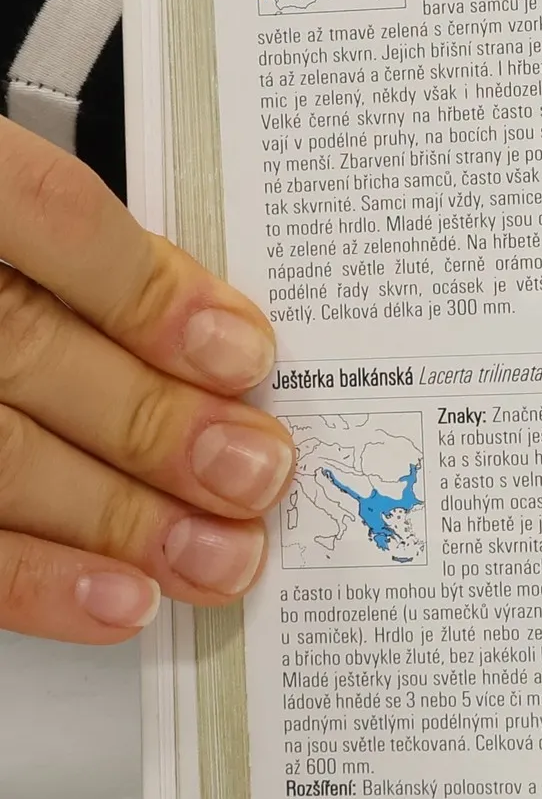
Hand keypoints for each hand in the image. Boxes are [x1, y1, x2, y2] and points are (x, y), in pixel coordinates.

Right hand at [0, 121, 291, 642]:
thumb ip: (78, 251)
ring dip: (121, 517)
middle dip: (158, 423)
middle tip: (258, 473)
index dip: (150, 292)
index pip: (47, 213)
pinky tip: (122, 601)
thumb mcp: (3, 196)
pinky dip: (37, 579)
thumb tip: (211, 332)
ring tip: (219, 556)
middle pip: (27, 350)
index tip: (246, 354)